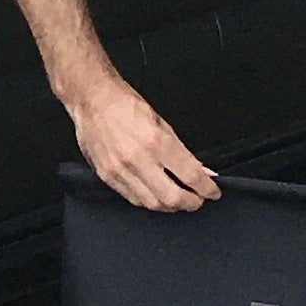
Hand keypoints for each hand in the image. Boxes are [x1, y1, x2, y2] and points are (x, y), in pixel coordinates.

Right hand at [68, 74, 220, 210]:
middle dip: (191, 203)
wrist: (92, 100)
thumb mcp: (162, 122)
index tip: (212, 192)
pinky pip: (132, 198)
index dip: (206, 188)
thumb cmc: (126, 105)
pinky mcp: (107, 176)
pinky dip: (149, 201)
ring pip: (152, 203)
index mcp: (156, 141)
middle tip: (198, 200)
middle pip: (172, 197)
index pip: (190, 175)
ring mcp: (120, 170)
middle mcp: (137, 159)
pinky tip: (157, 196)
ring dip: (170, 206)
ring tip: (178, 200)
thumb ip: (181, 151)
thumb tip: (200, 170)